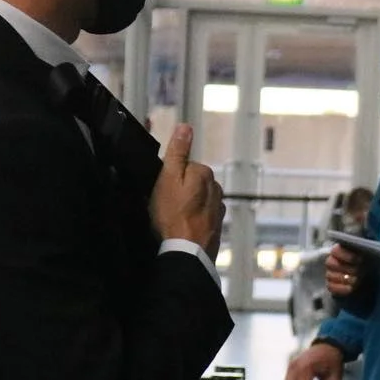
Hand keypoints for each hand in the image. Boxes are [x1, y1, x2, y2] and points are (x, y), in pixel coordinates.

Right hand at [150, 124, 224, 257]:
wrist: (187, 252)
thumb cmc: (172, 215)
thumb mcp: (167, 178)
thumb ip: (177, 152)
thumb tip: (185, 127)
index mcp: (204, 173)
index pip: (183, 166)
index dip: (169, 178)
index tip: (162, 191)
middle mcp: (216, 187)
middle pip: (192, 182)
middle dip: (180, 191)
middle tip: (165, 206)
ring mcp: (218, 207)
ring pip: (198, 199)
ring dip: (187, 206)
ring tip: (173, 219)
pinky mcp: (217, 224)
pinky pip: (202, 215)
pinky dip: (194, 219)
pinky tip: (183, 228)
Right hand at [325, 244, 365, 299]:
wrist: (368, 278)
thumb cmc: (367, 263)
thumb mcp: (367, 256)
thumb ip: (364, 253)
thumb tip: (368, 251)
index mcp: (339, 250)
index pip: (336, 250)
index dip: (347, 255)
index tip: (360, 259)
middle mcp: (331, 261)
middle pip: (331, 263)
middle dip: (347, 268)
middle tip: (359, 271)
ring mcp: (329, 274)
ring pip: (330, 275)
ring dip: (344, 278)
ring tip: (357, 280)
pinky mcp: (331, 286)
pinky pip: (331, 287)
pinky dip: (341, 288)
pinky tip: (350, 289)